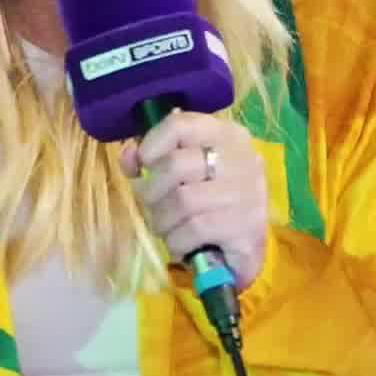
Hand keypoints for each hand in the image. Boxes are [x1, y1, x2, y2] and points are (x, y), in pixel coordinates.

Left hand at [123, 110, 268, 292]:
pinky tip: (182, 245)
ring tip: (169, 229)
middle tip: (156, 207)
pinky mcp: (245, 227)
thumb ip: (154, 158)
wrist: (247, 250)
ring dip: (163, 221)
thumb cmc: (210, 204)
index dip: (150, 145)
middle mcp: (241, 158)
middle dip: (153, 192)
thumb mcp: (185, 173)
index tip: (144, 166)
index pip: (179, 125)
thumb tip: (129, 155)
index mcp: (227, 136)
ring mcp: (246, 193)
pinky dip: (177, 241)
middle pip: (174, 165)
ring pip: (181, 200)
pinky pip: (193, 229)